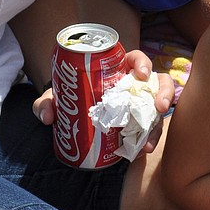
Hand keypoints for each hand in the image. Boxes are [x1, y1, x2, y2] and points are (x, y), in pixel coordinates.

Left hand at [34, 51, 173, 151]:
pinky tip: (143, 150)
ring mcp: (139, 106)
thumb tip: (47, 116)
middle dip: (164, 92)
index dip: (142, 63)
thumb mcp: (56, 98)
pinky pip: (152, 129)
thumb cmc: (68, 100)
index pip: (136, 59)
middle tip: (159, 107)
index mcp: (118, 70)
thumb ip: (45, 103)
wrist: (72, 120)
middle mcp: (133, 86)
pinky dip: (149, 139)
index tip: (140, 74)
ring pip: (159, 108)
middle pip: (158, 82)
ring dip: (159, 123)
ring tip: (149, 141)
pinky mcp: (140, 124)